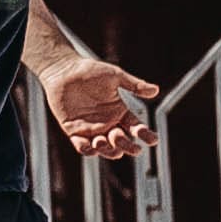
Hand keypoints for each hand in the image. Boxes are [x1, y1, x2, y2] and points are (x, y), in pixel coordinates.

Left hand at [41, 49, 159, 158]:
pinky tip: (91, 145)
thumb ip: (134, 85)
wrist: (64, 71)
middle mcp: (108, 123)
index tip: (152, 140)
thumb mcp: (116, 77)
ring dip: (108, 150)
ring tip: (103, 140)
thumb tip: (155, 90)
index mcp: (120, 112)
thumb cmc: (90, 71)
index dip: (146, 135)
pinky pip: (83, 147)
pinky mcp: (74, 130)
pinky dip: (88, 150)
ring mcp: (92, 128)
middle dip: (126, 145)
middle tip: (119, 135)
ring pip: (105, 149)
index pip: (137, 128)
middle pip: (123, 143)